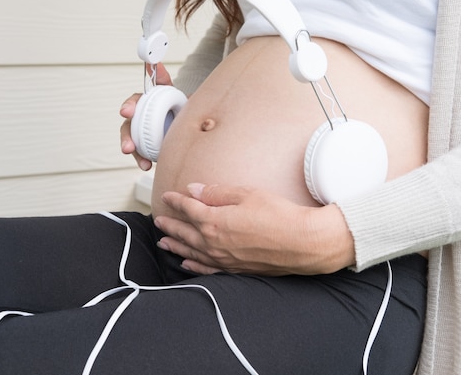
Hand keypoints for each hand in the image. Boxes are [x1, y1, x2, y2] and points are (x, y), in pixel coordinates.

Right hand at [119, 63, 173, 170]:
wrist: (193, 130)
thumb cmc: (183, 110)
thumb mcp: (180, 95)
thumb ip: (166, 82)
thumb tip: (157, 65)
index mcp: (149, 103)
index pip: (137, 101)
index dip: (130, 105)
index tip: (126, 111)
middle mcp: (143, 118)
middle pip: (129, 123)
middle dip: (126, 133)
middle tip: (127, 142)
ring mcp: (143, 134)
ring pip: (131, 139)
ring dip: (129, 147)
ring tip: (131, 153)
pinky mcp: (147, 147)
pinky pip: (140, 154)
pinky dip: (141, 160)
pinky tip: (146, 165)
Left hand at [154, 183, 355, 275]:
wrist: (302, 242)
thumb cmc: (278, 215)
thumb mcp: (246, 194)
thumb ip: (216, 193)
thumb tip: (193, 190)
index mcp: (214, 221)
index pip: (188, 208)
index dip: (176, 201)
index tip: (167, 196)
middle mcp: (213, 242)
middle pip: (185, 232)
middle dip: (170, 224)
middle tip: (158, 219)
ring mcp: (223, 259)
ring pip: (191, 252)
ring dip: (175, 245)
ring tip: (163, 242)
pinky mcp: (234, 269)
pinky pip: (206, 269)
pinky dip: (192, 265)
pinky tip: (185, 264)